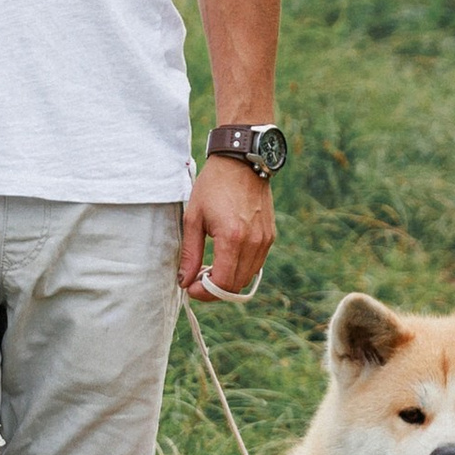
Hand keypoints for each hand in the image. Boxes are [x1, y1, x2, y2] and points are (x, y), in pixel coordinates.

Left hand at [180, 151, 274, 300]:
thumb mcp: (194, 218)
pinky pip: (256, 264)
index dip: (205, 293)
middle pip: (236, 285)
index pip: (222, 283)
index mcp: (232, 238)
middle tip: (198, 279)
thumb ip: (190, 253)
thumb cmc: (213, 186)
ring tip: (210, 268)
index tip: (191, 288)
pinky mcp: (269, 236)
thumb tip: (184, 280)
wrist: (241, 162)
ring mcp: (264, 240)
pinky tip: (226, 258)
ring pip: (248, 278)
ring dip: (229, 280)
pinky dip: (241, 269)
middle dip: (215, 289)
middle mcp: (253, 242)